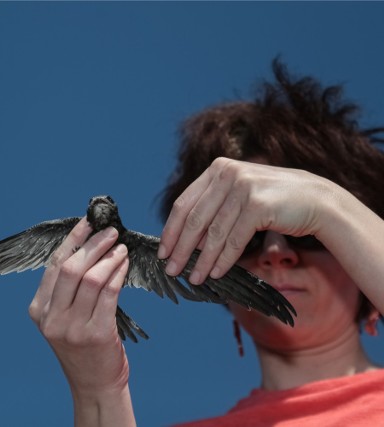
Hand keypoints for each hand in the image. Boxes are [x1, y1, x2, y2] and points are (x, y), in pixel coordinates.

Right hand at [29, 218, 129, 395]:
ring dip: (109, 258)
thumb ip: (66, 290)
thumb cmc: (82, 347)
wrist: (94, 384)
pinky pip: (109, 293)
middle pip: (71, 268)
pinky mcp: (96, 334)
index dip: (73, 240)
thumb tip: (87, 247)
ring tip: (121, 248)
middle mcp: (51, 318)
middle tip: (111, 232)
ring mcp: (72, 328)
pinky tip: (124, 265)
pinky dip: (118, 274)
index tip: (88, 222)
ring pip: (91, 278)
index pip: (54, 265)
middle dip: (93, 244)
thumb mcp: (63, 318)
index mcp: (38, 310)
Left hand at [157, 157, 330, 283]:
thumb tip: (184, 240)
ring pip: (213, 233)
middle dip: (181, 248)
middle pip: (194, 219)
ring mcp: (243, 187)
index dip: (171, 230)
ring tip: (194, 278)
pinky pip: (234, 240)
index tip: (163, 252)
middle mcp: (228, 174)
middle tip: (171, 269)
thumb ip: (214, 208)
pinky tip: (216, 273)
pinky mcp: (258, 205)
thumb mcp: (239, 196)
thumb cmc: (274, 202)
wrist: (318, 200)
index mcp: (218, 169)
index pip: (184, 204)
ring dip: (201, 260)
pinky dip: (223, 260)